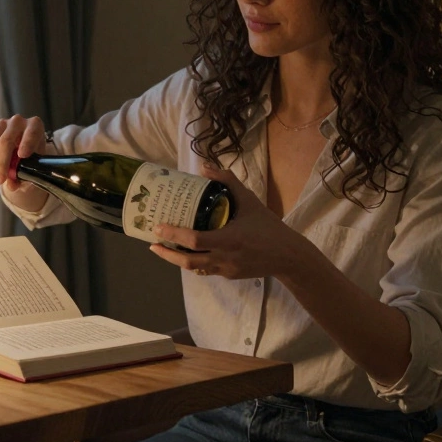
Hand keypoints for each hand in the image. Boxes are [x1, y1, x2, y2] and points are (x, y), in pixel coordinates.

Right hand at [0, 115, 49, 210]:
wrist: (22, 149)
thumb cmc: (31, 157)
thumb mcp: (32, 167)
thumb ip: (24, 177)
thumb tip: (11, 185)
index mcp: (35, 126)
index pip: (31, 132)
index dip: (27, 142)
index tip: (22, 155)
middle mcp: (18, 122)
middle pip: (6, 140)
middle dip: (1, 163)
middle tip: (0, 180)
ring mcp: (2, 124)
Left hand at [148, 166, 307, 280]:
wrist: (289, 257)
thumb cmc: (268, 227)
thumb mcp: (250, 201)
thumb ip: (228, 182)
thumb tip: (205, 167)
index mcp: (228, 239)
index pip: (193, 240)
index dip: (173, 234)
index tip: (157, 227)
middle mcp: (223, 257)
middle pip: (187, 261)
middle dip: (167, 253)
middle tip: (152, 244)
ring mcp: (225, 269)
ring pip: (194, 268)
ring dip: (177, 259)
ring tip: (164, 249)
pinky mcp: (229, 275)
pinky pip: (206, 270)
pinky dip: (194, 262)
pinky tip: (188, 252)